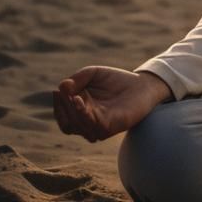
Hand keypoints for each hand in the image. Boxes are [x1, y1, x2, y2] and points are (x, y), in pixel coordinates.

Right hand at [53, 66, 171, 141]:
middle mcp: (88, 124)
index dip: (58, 105)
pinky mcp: (111, 127)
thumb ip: (78, 78)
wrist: (142, 84)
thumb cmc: (116, 81)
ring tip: (73, 96)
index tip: (59, 90)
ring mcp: (98, 127)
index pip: (62, 116)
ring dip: (72, 111)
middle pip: (67, 123)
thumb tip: (61, 87)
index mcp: (81, 114)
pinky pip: (93, 126)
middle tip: (66, 92)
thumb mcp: (94, 74)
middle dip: (64, 107)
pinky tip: (80, 101)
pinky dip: (84, 114)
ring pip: (77, 127)